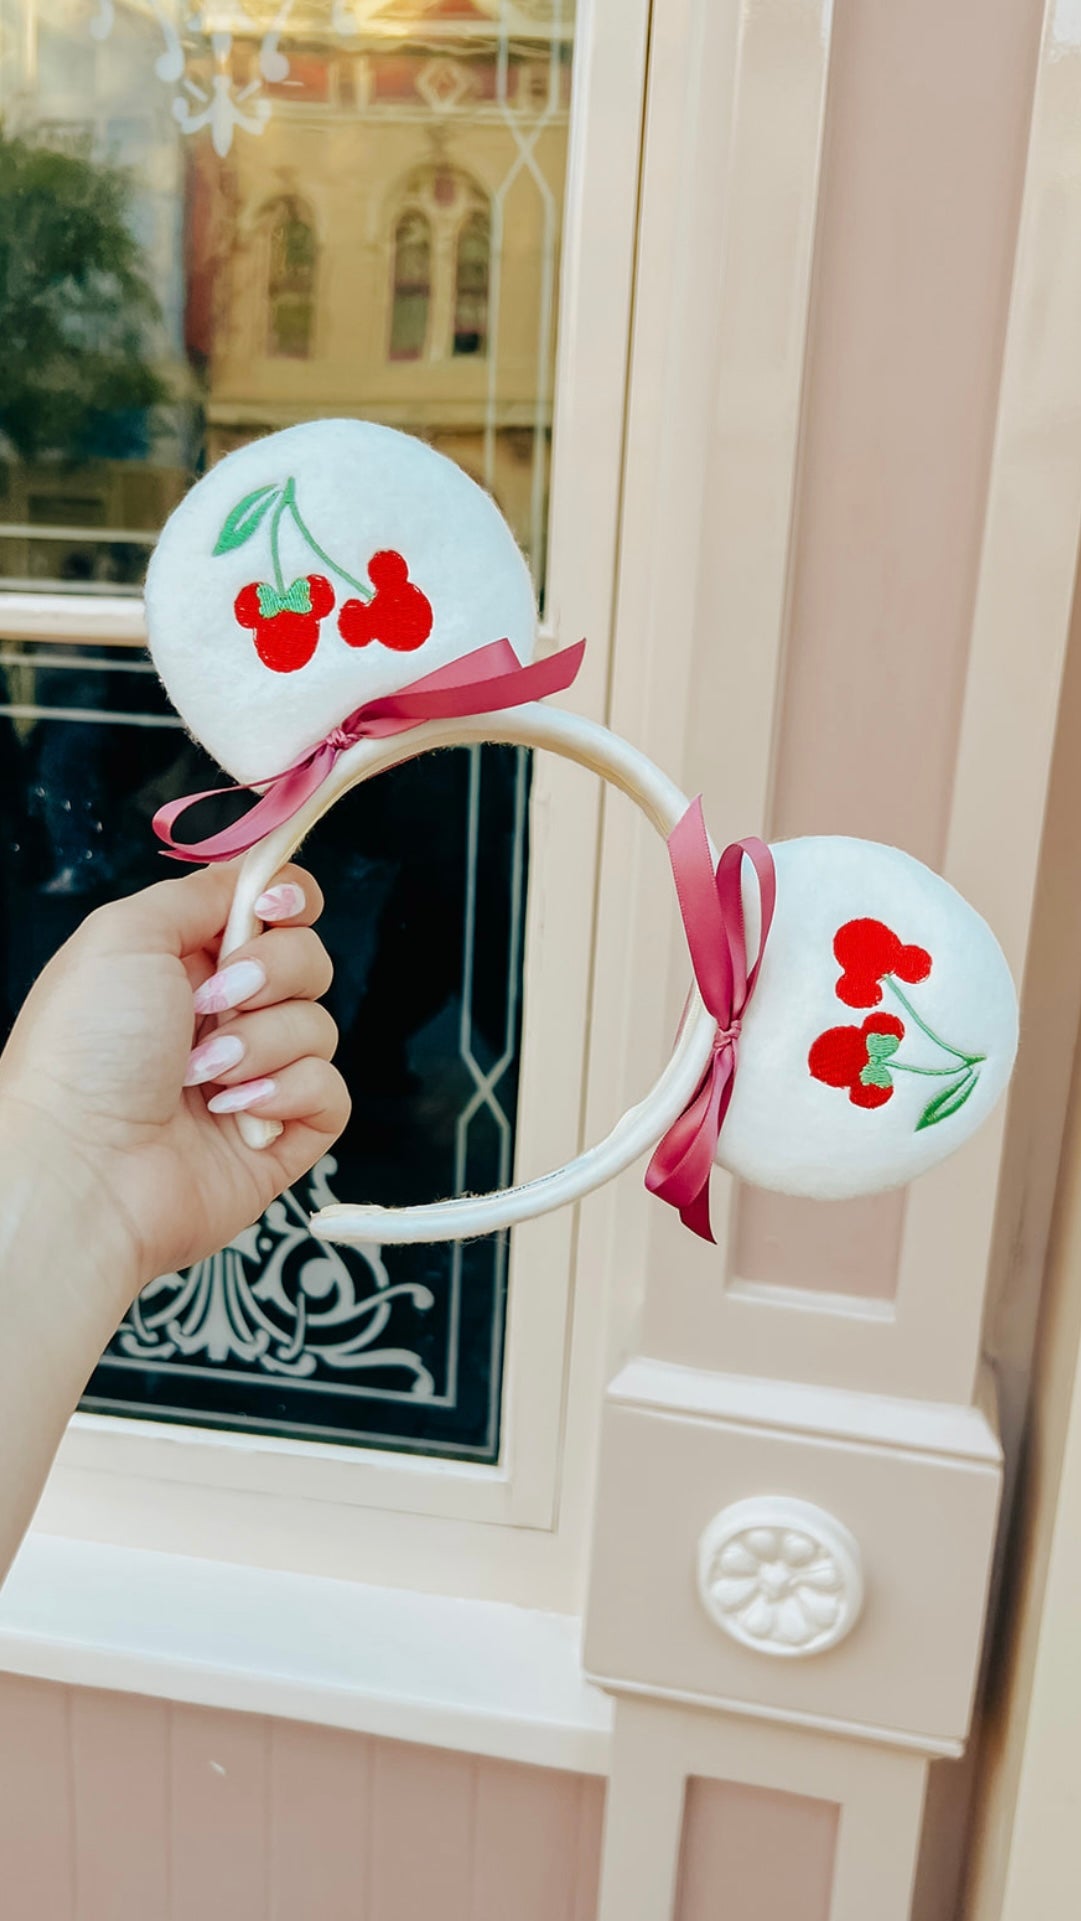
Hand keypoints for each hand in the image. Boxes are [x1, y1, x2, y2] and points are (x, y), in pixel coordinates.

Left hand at [0, 861, 348, 1310]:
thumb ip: (197, 893)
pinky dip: (287, 1093)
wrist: (81, 1169)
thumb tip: (254, 875)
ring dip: (262, 1044)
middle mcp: (222, 1017)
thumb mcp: (123, 934)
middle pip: (308, 961)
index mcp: (182, 964)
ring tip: (202, 1077)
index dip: (287, 899)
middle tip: (212, 1004)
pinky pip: (330, 1092)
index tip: (270, 907)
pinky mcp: (281, 1135)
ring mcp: (254, 1077)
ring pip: (320, 1027)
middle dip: (271, 974)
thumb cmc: (82, 1054)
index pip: (271, 910)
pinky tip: (233, 1113)